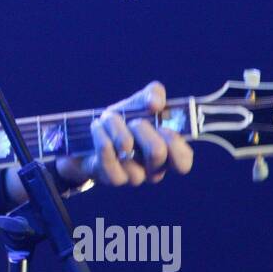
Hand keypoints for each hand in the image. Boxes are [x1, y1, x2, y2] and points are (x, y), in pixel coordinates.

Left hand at [55, 81, 193, 187]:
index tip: (163, 127)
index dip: (176, 144)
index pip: (183, 162)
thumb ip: (154, 94)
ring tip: (107, 118)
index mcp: (168, 154)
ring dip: (115, 128)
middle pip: (157, 153)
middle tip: (133, 121)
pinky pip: (108, 161)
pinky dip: (101, 139)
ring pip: (128, 154)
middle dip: (143, 129)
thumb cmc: (123, 122)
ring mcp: (133, 176)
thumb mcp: (140, 103)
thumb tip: (155, 104)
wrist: (89, 137)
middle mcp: (153, 169)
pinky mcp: (111, 177)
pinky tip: (97, 127)